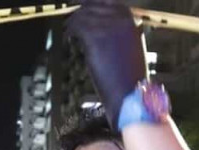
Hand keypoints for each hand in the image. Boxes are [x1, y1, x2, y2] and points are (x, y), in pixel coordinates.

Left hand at [65, 0, 147, 128]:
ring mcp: (108, 28)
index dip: (94, 5)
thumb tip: (107, 31)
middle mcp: (120, 20)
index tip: (85, 10)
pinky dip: (70, 31)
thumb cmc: (130, 76)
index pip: (109, 2)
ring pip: (84, 15)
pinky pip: (77, 27)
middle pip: (94, 6)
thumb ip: (120, 35)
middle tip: (73, 19)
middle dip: (82, 12)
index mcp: (130, 22)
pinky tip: (68, 36)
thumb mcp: (131, 49)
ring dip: (74, 21)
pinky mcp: (95, 38)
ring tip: (69, 28)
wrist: (129, 92)